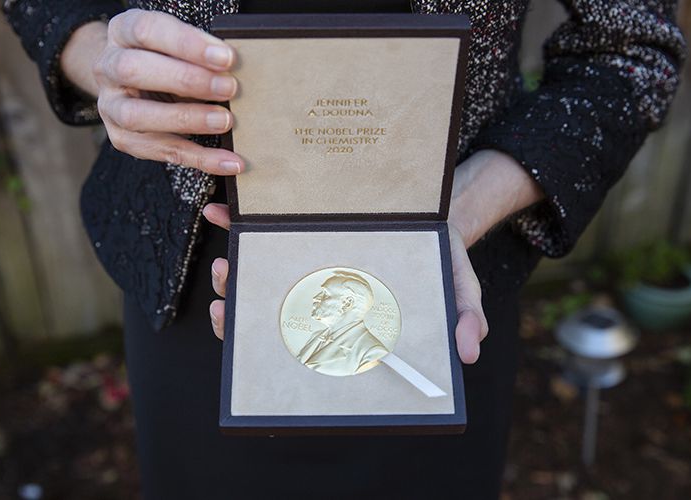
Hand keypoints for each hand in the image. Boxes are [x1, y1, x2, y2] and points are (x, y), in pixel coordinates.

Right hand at [61, 10, 242, 173]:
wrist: (127, 82)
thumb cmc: (160, 58)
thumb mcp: (172, 43)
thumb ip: (195, 51)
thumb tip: (233, 66)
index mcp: (122, 32)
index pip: (147, 30)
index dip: (187, 44)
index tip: (225, 58)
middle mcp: (108, 68)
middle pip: (134, 70)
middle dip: (186, 80)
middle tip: (228, 88)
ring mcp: (111, 106)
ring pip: (137, 116)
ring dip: (186, 119)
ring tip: (224, 121)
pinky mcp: (123, 139)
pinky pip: (161, 151)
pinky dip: (199, 158)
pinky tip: (227, 161)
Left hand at [204, 149, 543, 363]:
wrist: (432, 216)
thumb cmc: (439, 260)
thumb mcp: (457, 286)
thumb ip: (464, 316)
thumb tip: (469, 354)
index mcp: (345, 317)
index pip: (293, 339)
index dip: (254, 336)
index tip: (229, 319)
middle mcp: (322, 293)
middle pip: (265, 306)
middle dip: (234, 299)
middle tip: (222, 286)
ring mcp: (311, 261)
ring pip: (259, 272)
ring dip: (230, 266)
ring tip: (221, 259)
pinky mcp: (307, 232)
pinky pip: (266, 231)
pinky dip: (240, 223)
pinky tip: (221, 214)